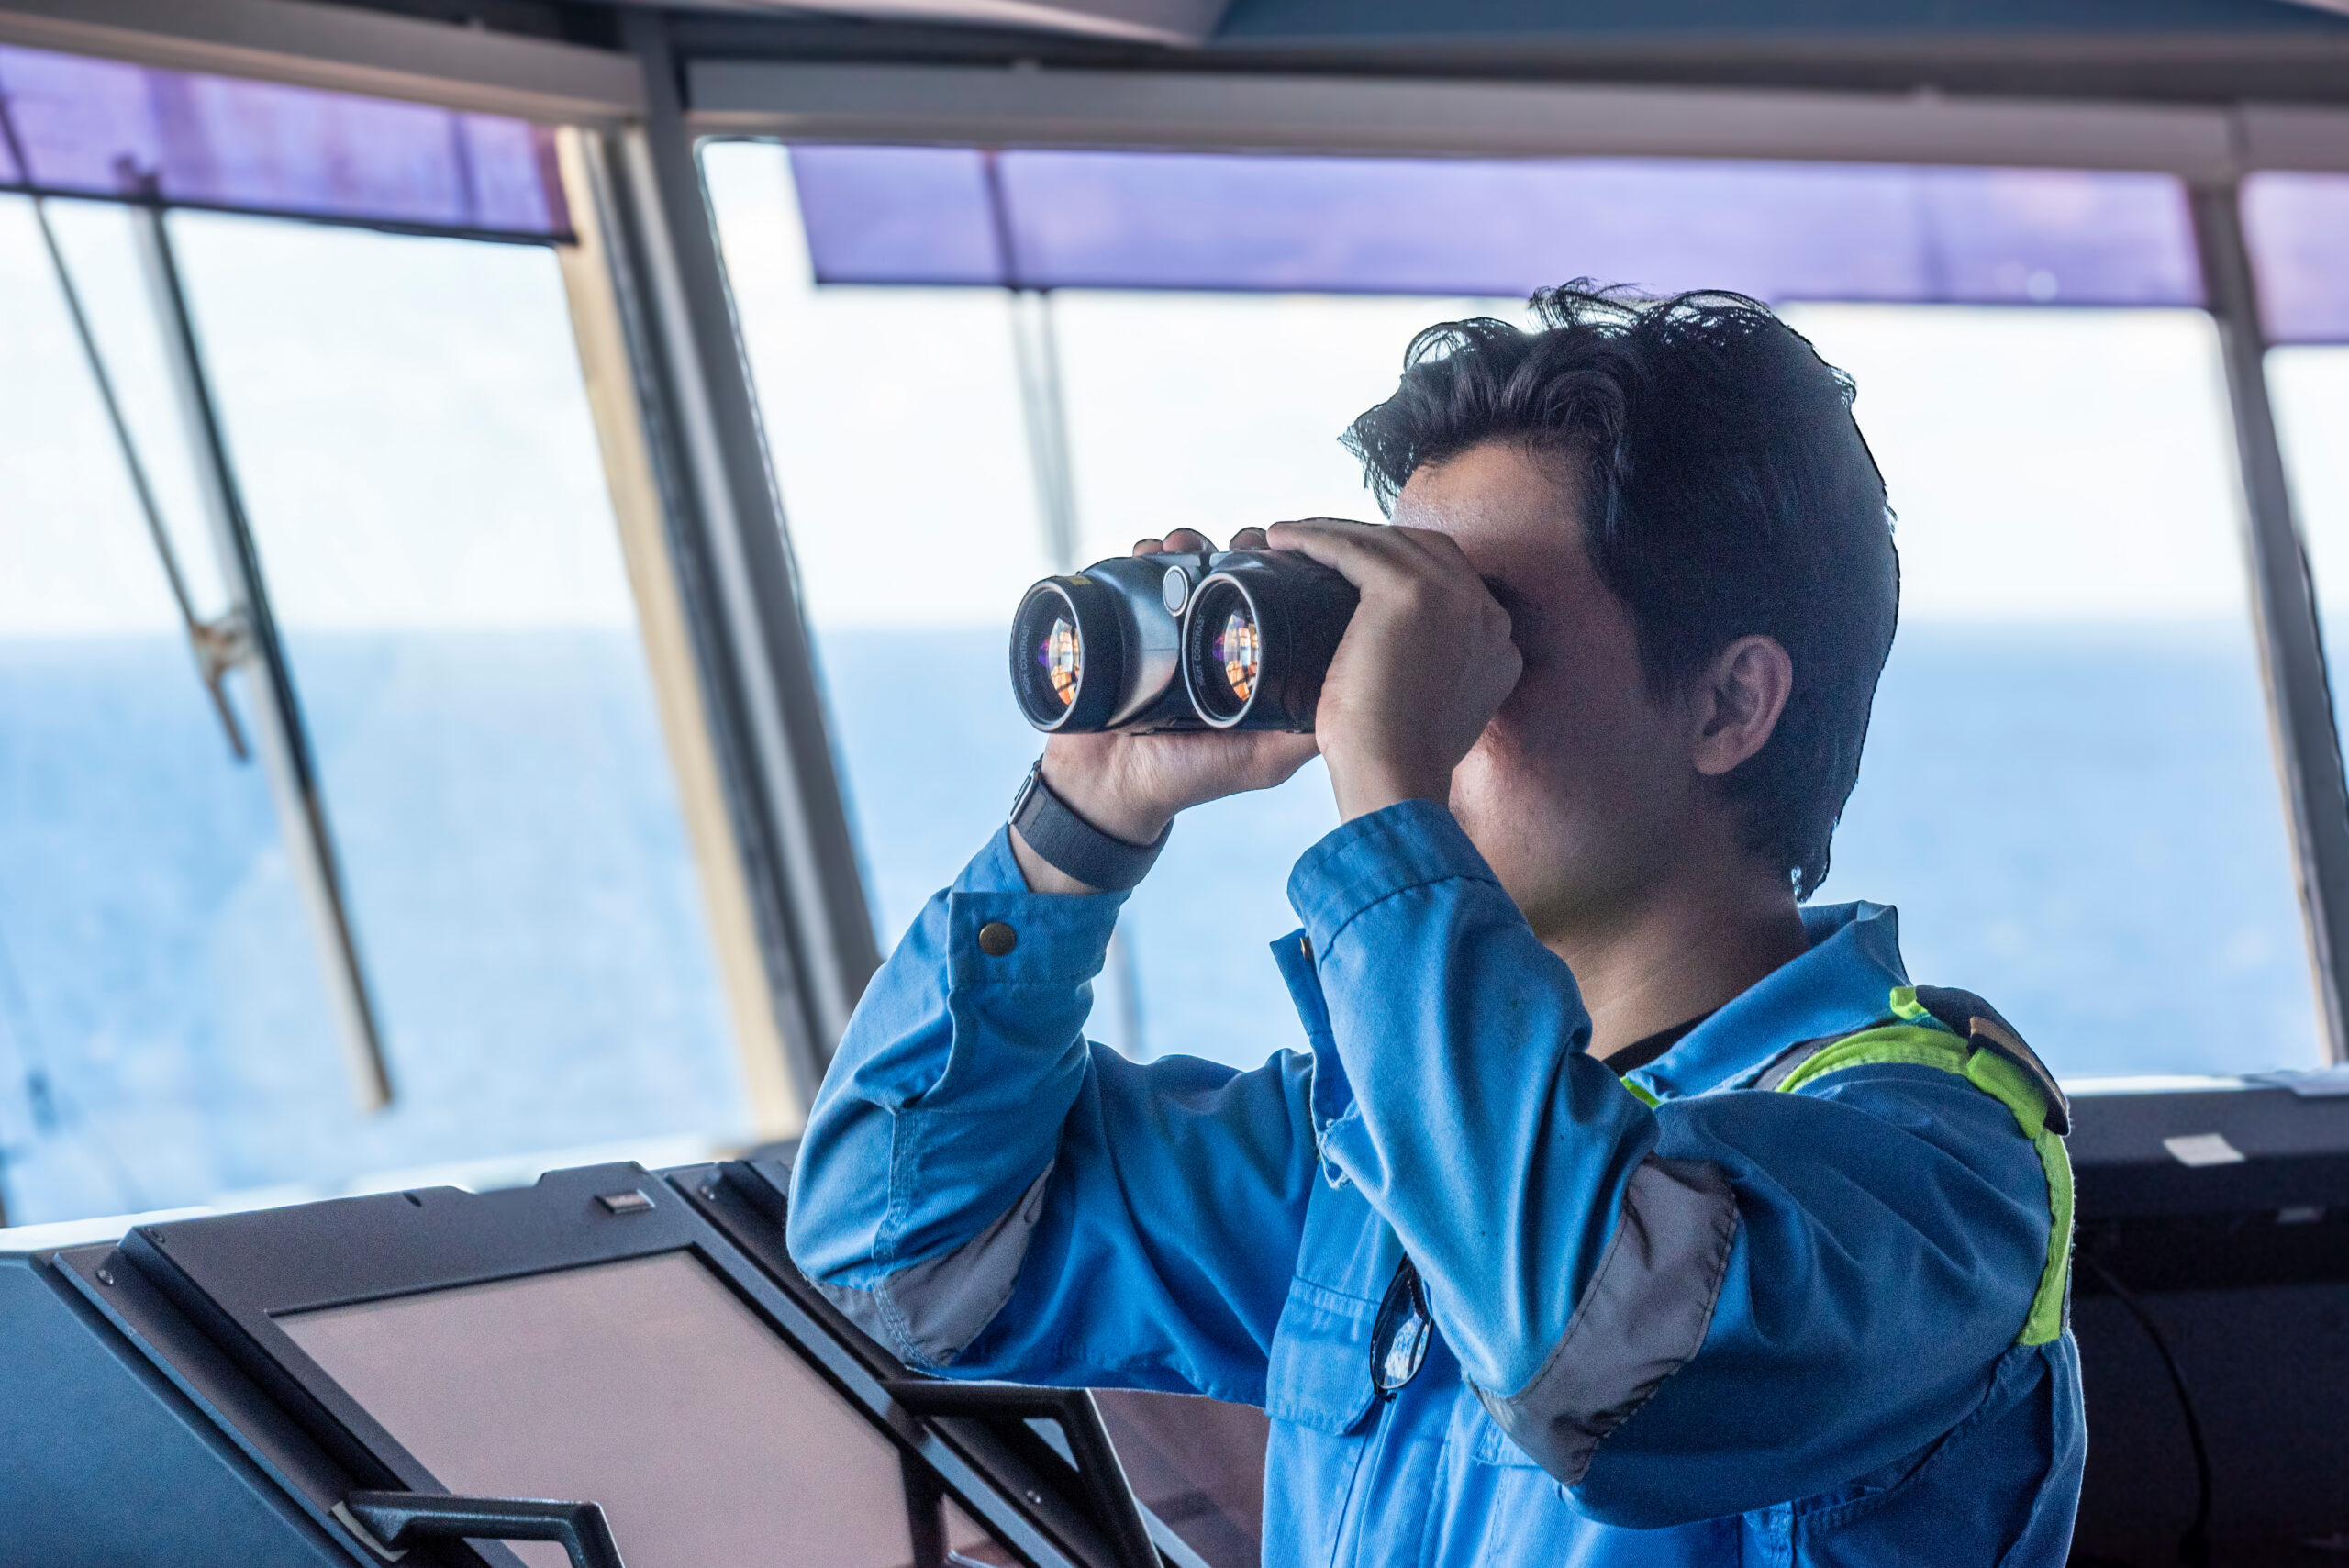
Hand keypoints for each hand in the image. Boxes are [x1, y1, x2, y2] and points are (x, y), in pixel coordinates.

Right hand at [1014, 528, 1318, 893]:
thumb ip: (1303, 734)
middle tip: (1238, 543)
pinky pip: (1132, 580)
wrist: (1109, 787)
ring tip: (1183, 544)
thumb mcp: (1261, 761)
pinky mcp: (1122, 630)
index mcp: (1246, 662)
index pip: (1270, 600)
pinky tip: (1147, 550)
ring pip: (1183, 570)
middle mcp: (1208, 641)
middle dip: (1232, 549)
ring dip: (1187, 545)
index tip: (1279, 554)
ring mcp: (1165, 634)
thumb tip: (1354, 700)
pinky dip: (1140, 556)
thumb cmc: (1188, 779)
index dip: (1278, 571)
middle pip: (1227, 575)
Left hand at [1265, 518, 1520, 822]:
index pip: (1447, 579)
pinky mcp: (1410, 592)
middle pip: (1421, 549)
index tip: (1351, 574)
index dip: (1398, 567)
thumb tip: (1394, 668)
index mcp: (1496, 640)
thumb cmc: (1395, 764)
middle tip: (1317, 549)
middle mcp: (1486, 611)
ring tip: (1290, 539)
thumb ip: (1430, 681)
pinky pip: (1352, 548)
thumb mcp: (1430, 715)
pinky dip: (1314, 539)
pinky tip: (1283, 540)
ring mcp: (1454, 596)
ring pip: (1386, 542)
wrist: (1396, 780)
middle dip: (1368, 542)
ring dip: (1334, 534)